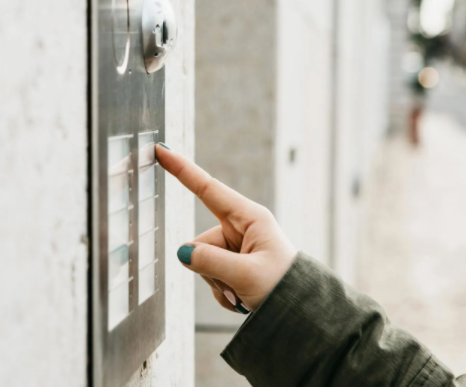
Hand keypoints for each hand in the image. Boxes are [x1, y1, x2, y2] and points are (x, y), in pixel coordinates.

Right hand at [156, 143, 296, 313]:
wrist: (303, 314)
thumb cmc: (284, 289)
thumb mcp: (246, 275)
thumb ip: (209, 262)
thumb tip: (182, 252)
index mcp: (250, 218)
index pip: (208, 189)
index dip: (182, 170)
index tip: (162, 150)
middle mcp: (241, 228)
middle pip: (200, 242)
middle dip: (210, 268)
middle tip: (237, 286)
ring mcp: (237, 247)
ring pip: (203, 262)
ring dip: (218, 283)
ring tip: (244, 294)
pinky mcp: (234, 264)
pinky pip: (211, 275)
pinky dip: (222, 291)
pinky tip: (242, 299)